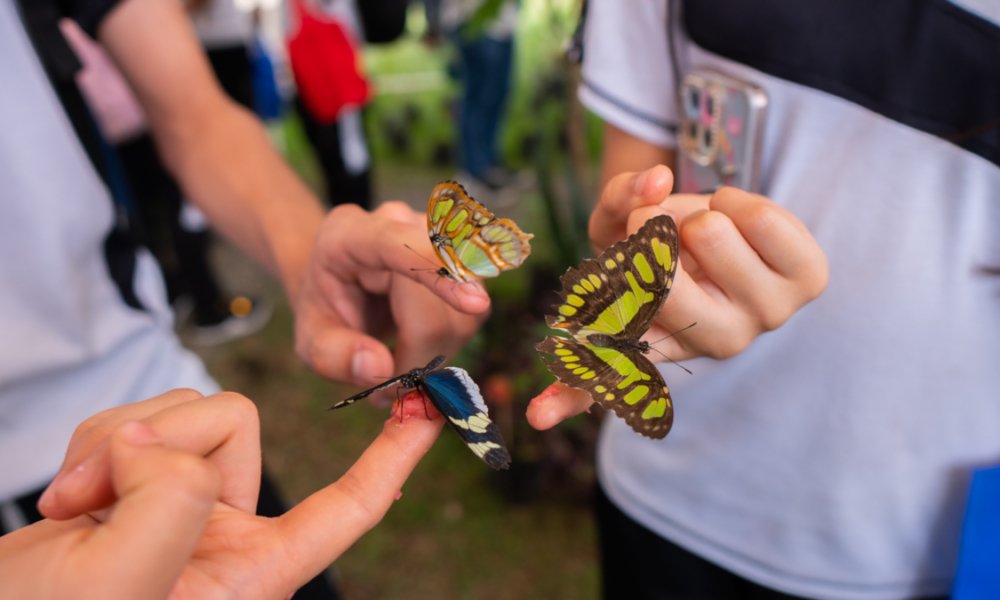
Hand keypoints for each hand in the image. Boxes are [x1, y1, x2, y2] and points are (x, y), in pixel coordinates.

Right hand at [0, 388, 443, 598]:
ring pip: (183, 413)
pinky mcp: (143, 478)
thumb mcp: (120, 586)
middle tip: (90, 498)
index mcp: (255, 572)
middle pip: (238, 426)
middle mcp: (229, 529)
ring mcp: (184, 500)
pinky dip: (93, 446)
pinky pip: (138, 418)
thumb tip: (161, 440)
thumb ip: (171, 502)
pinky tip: (66, 495)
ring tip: (73, 507)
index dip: (392, 459)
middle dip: (162, 440)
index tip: (430, 410)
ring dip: (115, 446)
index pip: (348, 508)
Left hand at [293, 201, 490, 388]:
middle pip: (434, 305)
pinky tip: (419, 348)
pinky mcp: (463, 265)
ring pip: (461, 317)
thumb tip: (381, 369)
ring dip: (432, 355)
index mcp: (351, 235)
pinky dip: (446, 347)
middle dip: (416, 357)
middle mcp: (402, 224)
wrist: (344, 283)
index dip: (438, 274)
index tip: (474, 304)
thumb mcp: (311, 336)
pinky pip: (470, 319)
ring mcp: (439, 241)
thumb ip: (333, 354)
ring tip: (398, 363)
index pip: (401, 245)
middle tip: (386, 388)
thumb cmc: (327, 306)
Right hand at [528, 165, 827, 429]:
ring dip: (695, 209)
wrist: (744, 233)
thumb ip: (620, 198)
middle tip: (658, 229)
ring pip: (707, 233)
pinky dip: (738, 200)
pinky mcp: (809, 282)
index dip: (568, 394)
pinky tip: (740, 224)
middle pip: (659, 282)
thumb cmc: (673, 237)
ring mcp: (765, 317)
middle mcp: (711, 343)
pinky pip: (761, 217)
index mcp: (656, 340)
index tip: (538, 416)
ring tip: (703, 229)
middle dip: (648, 226)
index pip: (604, 376)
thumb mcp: (625, 220)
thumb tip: (656, 183)